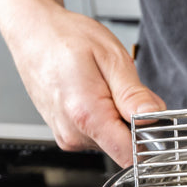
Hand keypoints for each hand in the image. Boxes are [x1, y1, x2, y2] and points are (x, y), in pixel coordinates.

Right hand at [4, 1, 164, 166]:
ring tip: (105, 86)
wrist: (32, 31)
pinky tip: (96, 92)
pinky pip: (97, 133)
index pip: (130, 155)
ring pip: (111, 140)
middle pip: (123, 147)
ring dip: (119, 118)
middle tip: (124, 89)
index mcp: (86, 116)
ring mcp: (67, 134)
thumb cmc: (65, 37)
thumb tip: (154, 116)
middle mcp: (73, 132)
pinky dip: (105, 116)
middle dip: (135, 123)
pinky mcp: (65, 131)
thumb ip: (134, 94)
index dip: (150, 140)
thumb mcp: (112, 58)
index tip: (155, 120)